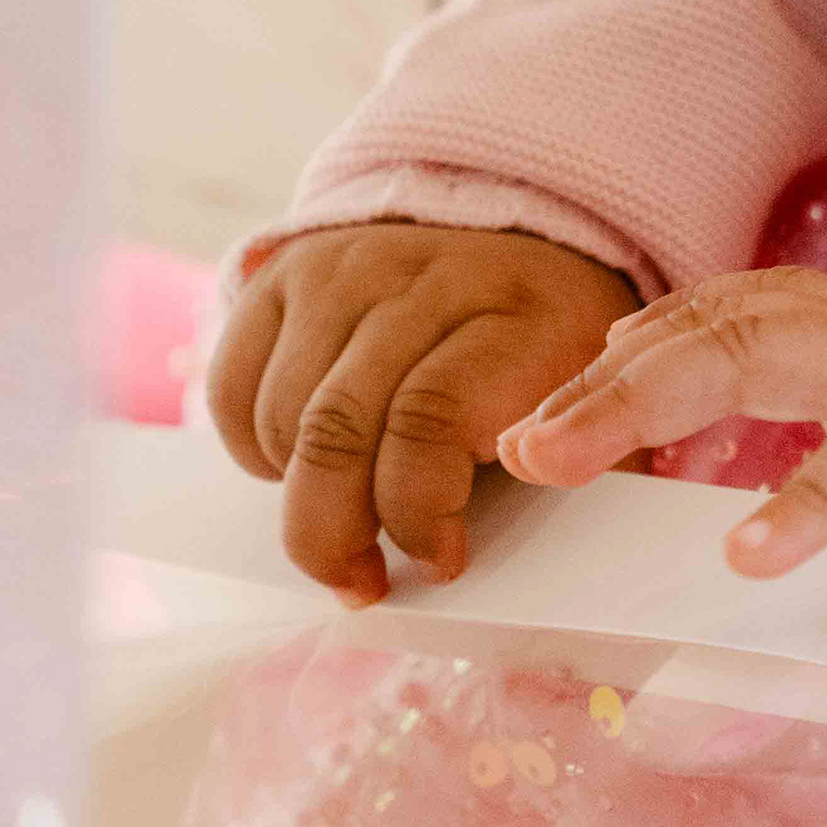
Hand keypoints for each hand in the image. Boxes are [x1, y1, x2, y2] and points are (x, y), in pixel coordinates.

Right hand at [207, 222, 639, 599]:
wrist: (519, 241)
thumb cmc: (556, 356)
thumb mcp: (594, 407)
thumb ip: (560, 476)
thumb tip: (468, 565)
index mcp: (521, 314)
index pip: (433, 416)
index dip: (418, 509)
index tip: (442, 563)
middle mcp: (424, 280)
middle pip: (336, 428)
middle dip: (334, 533)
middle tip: (360, 585)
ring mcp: (346, 268)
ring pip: (279, 419)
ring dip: (301, 494)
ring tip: (348, 515)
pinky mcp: (285, 272)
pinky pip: (231, 391)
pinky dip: (255, 453)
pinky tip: (304, 464)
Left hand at [501, 237, 826, 580]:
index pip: (743, 318)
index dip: (648, 347)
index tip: (567, 391)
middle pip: (712, 328)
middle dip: (601, 380)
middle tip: (513, 442)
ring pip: (751, 356)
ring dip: (638, 401)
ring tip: (556, 455)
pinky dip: (811, 500)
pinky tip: (752, 550)